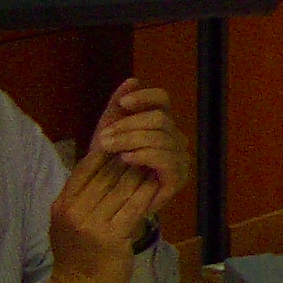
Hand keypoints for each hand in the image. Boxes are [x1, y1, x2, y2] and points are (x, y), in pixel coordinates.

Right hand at [45, 148, 159, 282]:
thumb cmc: (77, 253)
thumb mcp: (68, 221)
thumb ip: (81, 195)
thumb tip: (104, 162)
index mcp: (62, 205)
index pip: (86, 168)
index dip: (107, 151)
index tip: (125, 139)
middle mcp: (74, 212)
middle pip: (107, 175)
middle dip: (129, 159)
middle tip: (147, 145)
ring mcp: (92, 225)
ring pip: (123, 188)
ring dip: (141, 172)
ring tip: (156, 160)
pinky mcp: (112, 237)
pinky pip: (134, 207)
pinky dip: (147, 192)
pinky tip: (157, 182)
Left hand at [88, 79, 190, 215]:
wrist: (105, 203)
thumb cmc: (107, 167)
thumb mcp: (109, 133)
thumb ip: (117, 107)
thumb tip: (131, 80)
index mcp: (161, 124)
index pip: (163, 100)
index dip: (145, 97)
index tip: (123, 103)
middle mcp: (175, 138)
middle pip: (159, 119)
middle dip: (128, 125)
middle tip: (103, 137)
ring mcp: (179, 158)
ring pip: (160, 137)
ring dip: (130, 140)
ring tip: (107, 148)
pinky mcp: (177, 178)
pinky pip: (165, 159)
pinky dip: (144, 155)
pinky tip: (126, 158)